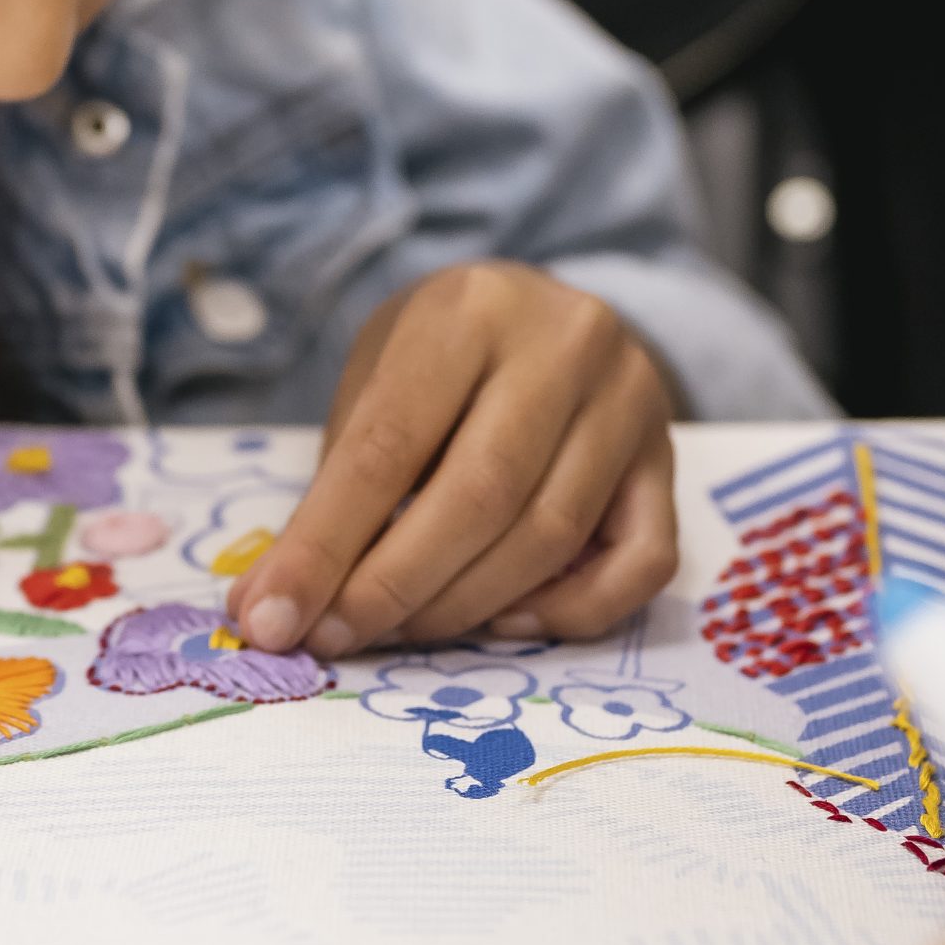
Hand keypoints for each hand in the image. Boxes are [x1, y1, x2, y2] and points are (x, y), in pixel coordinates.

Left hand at [226, 262, 676, 656]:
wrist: (545, 314)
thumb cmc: (442, 357)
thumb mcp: (378, 380)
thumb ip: (340, 484)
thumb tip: (279, 604)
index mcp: (470, 307)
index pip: (389, 445)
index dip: (326, 545)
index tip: (274, 617)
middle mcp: (566, 344)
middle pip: (478, 498)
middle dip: (393, 587)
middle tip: (335, 637)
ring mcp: (631, 401)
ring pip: (550, 538)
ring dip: (464, 607)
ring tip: (401, 629)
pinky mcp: (670, 460)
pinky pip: (639, 566)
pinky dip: (566, 612)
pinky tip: (505, 618)